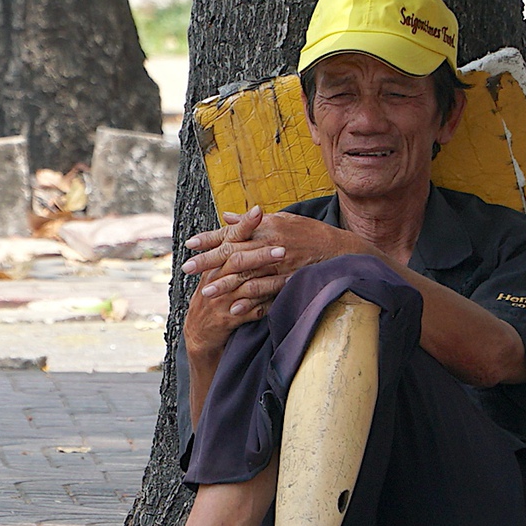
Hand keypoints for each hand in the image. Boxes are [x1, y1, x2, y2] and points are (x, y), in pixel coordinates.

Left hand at [179, 206, 362, 361]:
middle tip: (186, 269)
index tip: (190, 243)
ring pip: (248, 275)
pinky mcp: (289, 282)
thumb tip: (226, 216)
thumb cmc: (308, 232)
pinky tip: (234, 309)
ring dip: (226, 284)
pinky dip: (250, 301)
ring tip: (206, 292)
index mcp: (266, 228)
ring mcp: (280, 265)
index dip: (210, 238)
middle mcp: (270, 245)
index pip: (232, 232)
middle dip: (209, 261)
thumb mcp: (281, 219)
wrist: (338, 250)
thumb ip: (251, 221)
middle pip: (234, 253)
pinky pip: (267, 293)